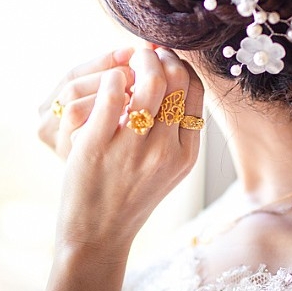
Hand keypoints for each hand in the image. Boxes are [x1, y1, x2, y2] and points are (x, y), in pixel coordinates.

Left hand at [40, 47, 204, 251]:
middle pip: (176, 81)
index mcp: (186, 154)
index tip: (164, 57)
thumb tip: (174, 80)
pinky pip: (112, 95)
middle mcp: (165, 150)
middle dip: (161, 57)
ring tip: (128, 61)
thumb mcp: (168, 170)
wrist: (98, 237)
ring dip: (139, 62)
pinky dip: (113, 78)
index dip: (180, 65)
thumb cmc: (131, 198)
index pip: (194, 91)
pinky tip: (109, 79)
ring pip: (150, 83)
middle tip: (145, 53)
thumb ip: (176, 131)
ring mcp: (132, 149)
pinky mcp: (97, 147)